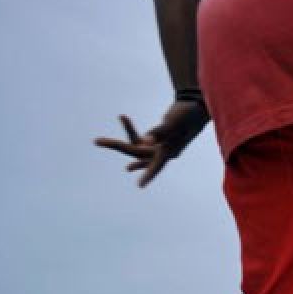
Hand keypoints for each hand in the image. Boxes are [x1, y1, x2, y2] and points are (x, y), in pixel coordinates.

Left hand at [95, 101, 209, 186]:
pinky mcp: (158, 140)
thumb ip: (159, 132)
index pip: (156, 165)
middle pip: (137, 153)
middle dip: (117, 146)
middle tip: (97, 141)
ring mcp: (160, 147)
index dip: (148, 175)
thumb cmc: (187, 115)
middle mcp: (163, 152)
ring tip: (100, 141)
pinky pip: (140, 141)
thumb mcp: (172, 123)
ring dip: (122, 140)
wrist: (195, 107)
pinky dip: (130, 135)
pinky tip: (122, 138)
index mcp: (169, 152)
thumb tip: (144, 140)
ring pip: (137, 147)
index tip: (140, 186)